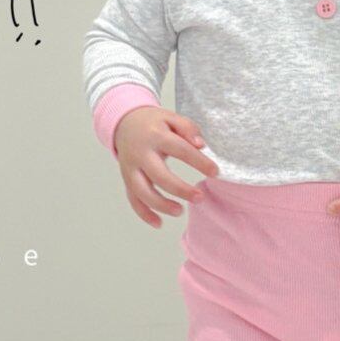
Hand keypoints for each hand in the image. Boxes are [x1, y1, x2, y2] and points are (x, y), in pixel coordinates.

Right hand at [114, 107, 218, 227]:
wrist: (124, 123)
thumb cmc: (154, 123)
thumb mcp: (171, 117)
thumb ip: (188, 128)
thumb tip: (201, 145)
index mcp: (156, 136)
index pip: (180, 150)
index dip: (199, 162)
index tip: (215, 172)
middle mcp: (141, 153)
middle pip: (159, 175)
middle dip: (180, 189)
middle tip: (200, 197)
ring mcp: (131, 167)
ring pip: (142, 191)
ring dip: (160, 205)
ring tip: (180, 212)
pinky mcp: (126, 178)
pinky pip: (133, 199)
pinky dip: (144, 213)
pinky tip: (159, 223)